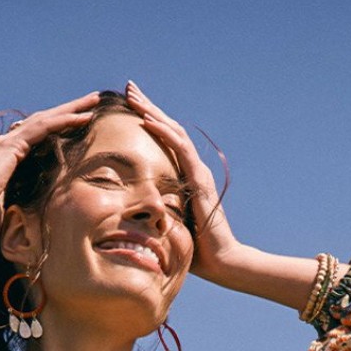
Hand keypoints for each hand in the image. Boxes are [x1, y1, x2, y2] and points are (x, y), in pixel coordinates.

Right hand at [0, 92, 100, 243]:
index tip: (76, 125)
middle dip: (69, 111)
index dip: (58, 130)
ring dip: (72, 109)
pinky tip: (83, 116)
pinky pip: (45, 127)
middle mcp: (8, 145)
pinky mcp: (13, 145)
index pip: (38, 139)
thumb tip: (27, 231)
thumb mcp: (7, 215)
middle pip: (45, 122)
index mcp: (7, 159)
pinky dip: (64, 120)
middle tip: (91, 103)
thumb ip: (18, 215)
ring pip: (48, 119)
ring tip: (93, 101)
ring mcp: (10, 143)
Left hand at [124, 81, 239, 280]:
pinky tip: (148, 121)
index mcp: (186, 177)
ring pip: (174, 133)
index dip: (149, 121)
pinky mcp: (200, 182)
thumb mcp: (169, 226)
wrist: (222, 261)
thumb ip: (157, 213)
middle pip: (169, 129)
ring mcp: (198, 173)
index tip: (130, 107)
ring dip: (153, 112)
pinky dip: (164, 133)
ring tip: (134, 97)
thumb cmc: (196, 251)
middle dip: (148, 107)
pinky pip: (180, 150)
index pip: (166, 141)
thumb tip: (134, 214)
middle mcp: (193, 169)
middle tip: (129, 88)